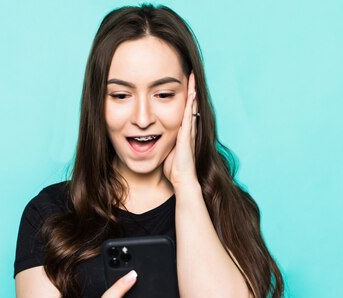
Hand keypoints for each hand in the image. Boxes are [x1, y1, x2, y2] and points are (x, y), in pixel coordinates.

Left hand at [163, 72, 198, 188]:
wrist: (181, 179)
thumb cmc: (173, 168)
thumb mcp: (165, 150)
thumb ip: (161, 142)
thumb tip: (149, 140)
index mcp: (182, 131)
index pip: (183, 109)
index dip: (184, 96)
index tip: (181, 82)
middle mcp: (187, 128)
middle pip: (189, 103)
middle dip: (190, 88)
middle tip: (190, 72)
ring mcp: (189, 130)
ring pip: (191, 106)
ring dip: (192, 90)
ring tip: (192, 75)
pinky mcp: (187, 134)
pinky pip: (189, 115)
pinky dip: (190, 103)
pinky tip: (191, 92)